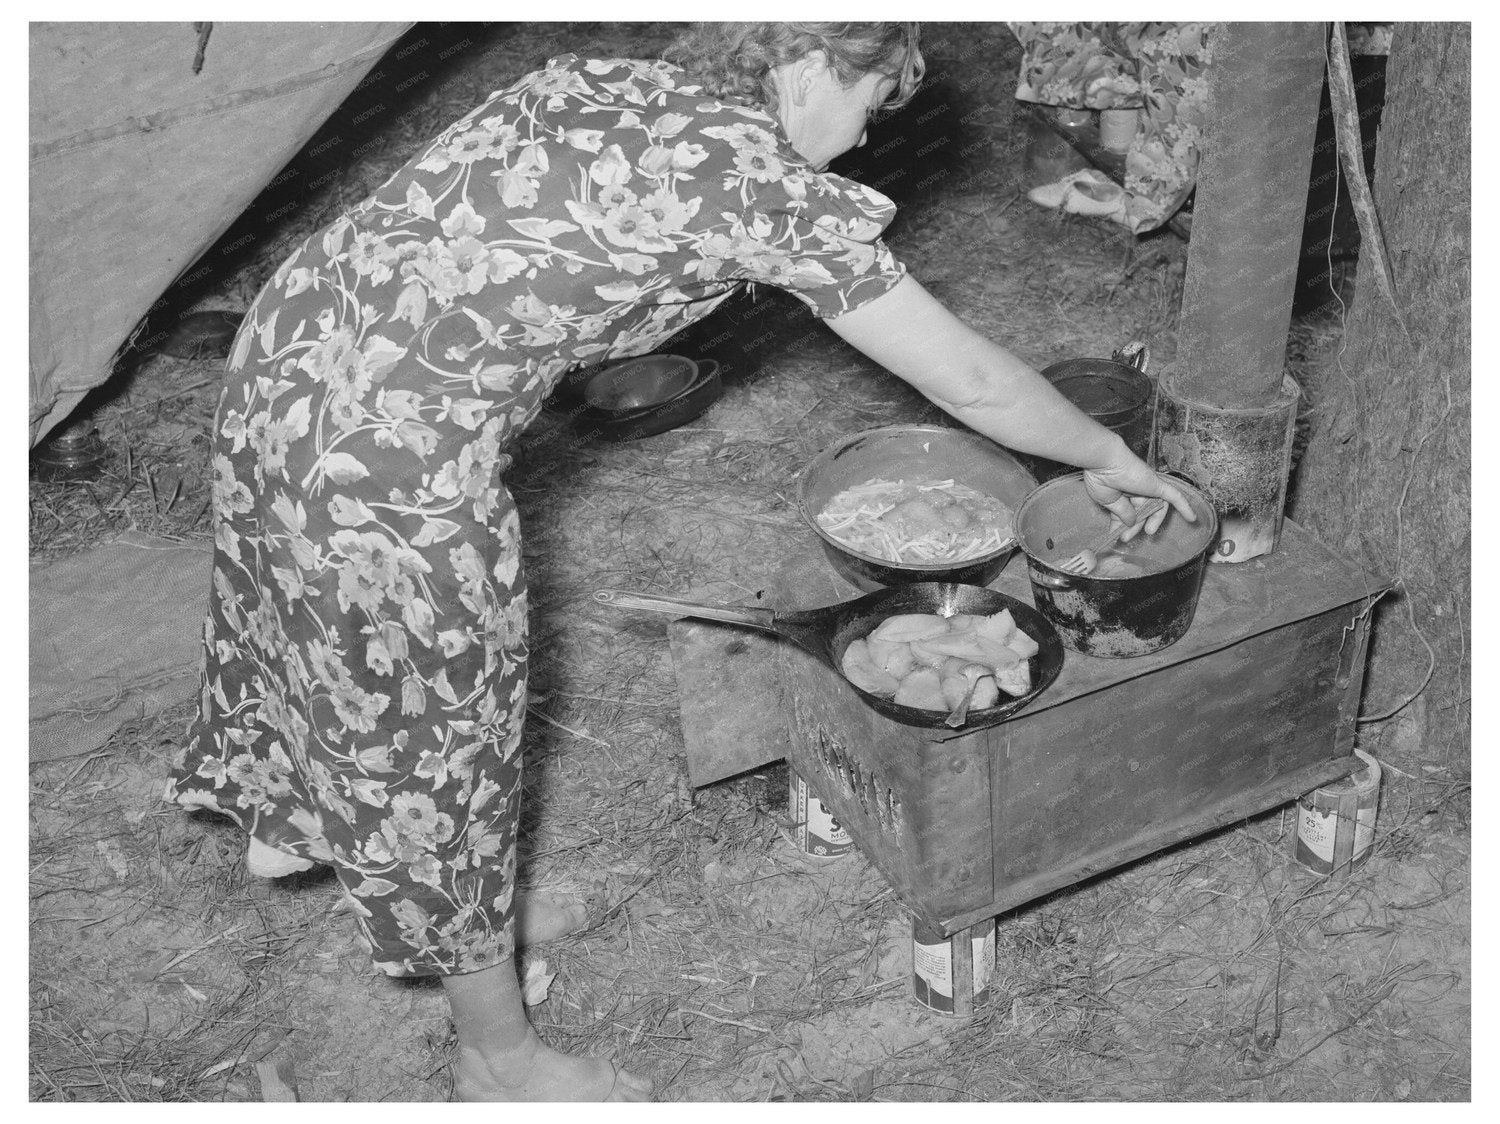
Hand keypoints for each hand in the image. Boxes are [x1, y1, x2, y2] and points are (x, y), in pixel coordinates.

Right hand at [1082, 446, 1196, 541]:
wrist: (1104, 463)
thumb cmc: (1100, 479)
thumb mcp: (1109, 501)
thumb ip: (1121, 513)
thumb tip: (1130, 523)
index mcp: (1123, 492)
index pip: (1129, 512)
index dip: (1124, 525)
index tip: (1117, 536)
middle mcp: (1137, 489)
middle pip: (1143, 511)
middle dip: (1136, 526)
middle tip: (1127, 538)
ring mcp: (1149, 487)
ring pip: (1156, 507)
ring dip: (1154, 520)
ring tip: (1149, 533)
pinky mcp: (1158, 486)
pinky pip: (1174, 497)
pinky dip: (1184, 507)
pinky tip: (1192, 519)